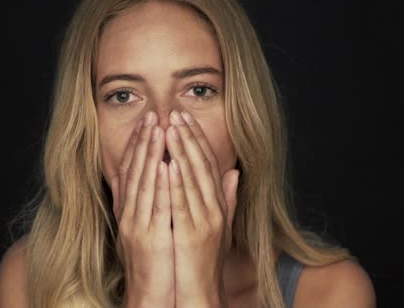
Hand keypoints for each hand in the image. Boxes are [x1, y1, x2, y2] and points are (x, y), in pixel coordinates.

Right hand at [110, 111, 174, 307]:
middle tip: (152, 114)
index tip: (148, 122)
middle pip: (134, 170)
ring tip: (157, 129)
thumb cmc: (153, 262)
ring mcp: (136, 224)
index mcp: (129, 210)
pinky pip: (153, 206)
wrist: (148, 295)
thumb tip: (158, 179)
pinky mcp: (148, 237)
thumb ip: (151, 203)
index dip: (138, 145)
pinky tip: (163, 164)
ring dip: (149, 154)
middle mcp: (128, 213)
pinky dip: (157, 184)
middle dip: (143, 141)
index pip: (131, 170)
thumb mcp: (149, 228)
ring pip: (142, 182)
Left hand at [165, 110, 239, 307]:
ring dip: (182, 152)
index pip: (208, 164)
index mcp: (218, 204)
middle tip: (175, 113)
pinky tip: (169, 165)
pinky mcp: (193, 235)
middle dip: (189, 137)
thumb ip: (226, 198)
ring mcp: (205, 221)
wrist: (202, 292)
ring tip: (171, 128)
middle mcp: (215, 209)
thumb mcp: (220, 225)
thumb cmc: (206, 258)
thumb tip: (234, 172)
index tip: (185, 118)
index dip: (197, 139)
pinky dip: (177, 184)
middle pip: (202, 166)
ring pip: (193, 180)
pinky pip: (184, 205)